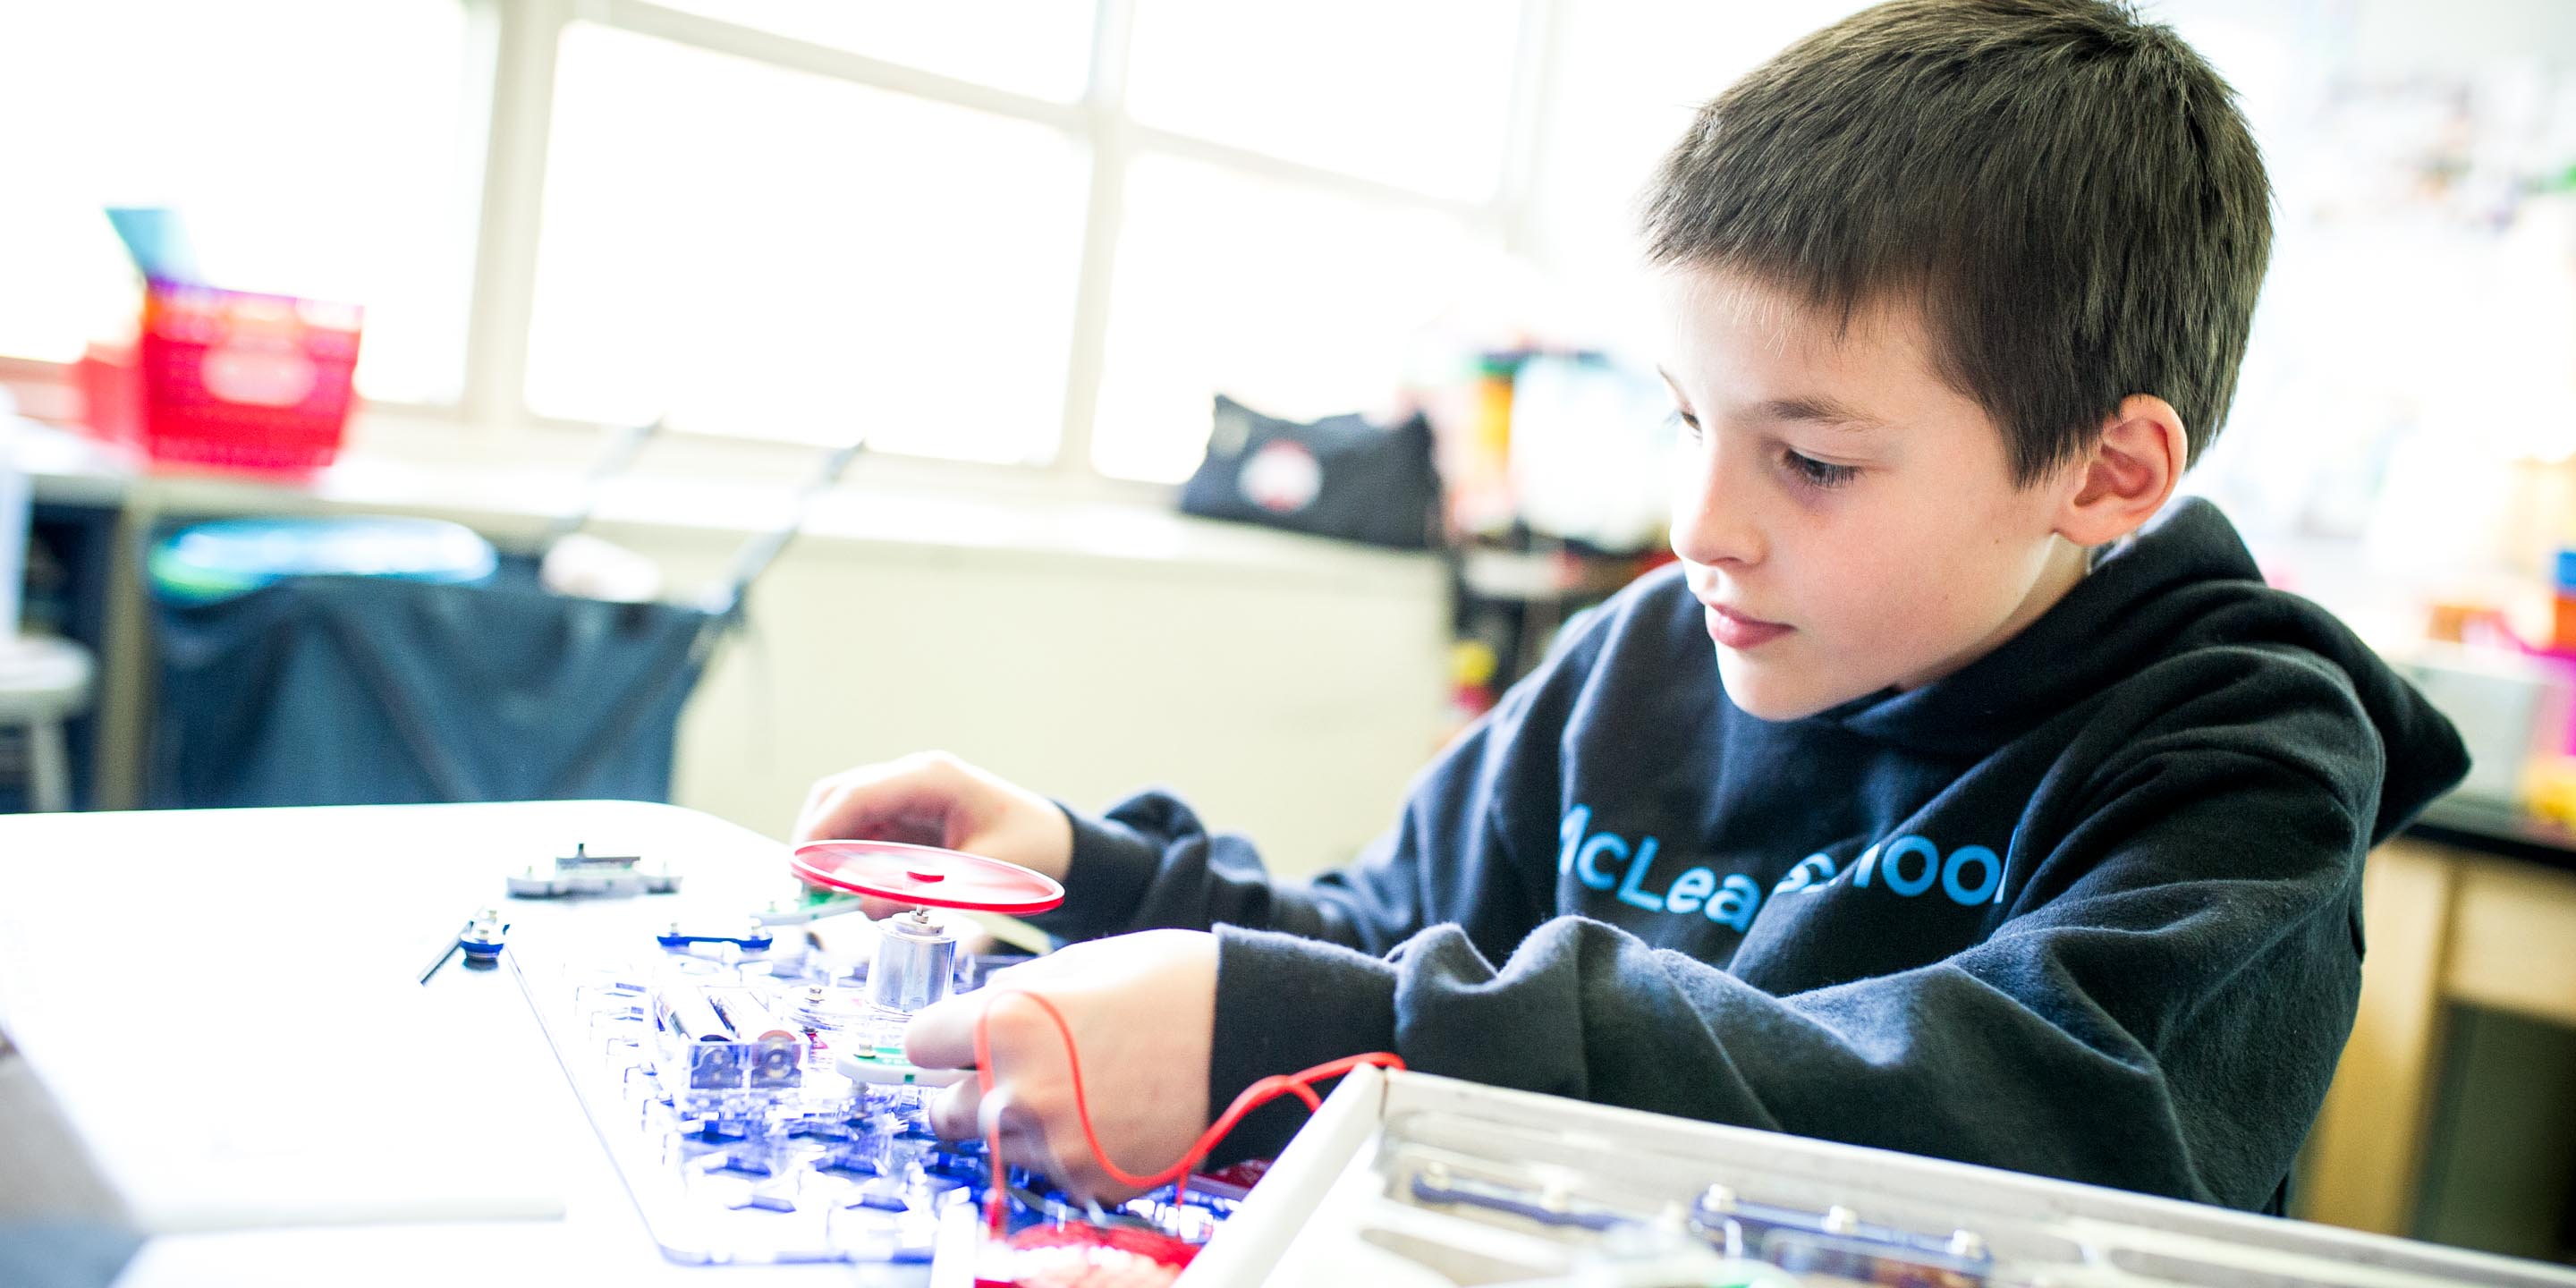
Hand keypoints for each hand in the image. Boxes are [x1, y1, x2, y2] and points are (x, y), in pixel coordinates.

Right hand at [793, 751, 1073, 916]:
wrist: (1055, 839)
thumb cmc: (1028, 846)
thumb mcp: (982, 873)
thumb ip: (922, 889)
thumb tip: (863, 906)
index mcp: (932, 778)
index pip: (858, 795)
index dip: (821, 832)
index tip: (801, 871)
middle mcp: (911, 779)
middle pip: (838, 797)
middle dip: (814, 841)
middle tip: (805, 890)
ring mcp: (905, 796)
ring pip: (843, 816)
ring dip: (828, 854)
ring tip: (828, 897)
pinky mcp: (904, 818)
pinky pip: (861, 835)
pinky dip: (848, 862)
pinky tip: (853, 891)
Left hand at [904, 930, 1216, 1203]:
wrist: (1252, 1031)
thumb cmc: (1175, 983)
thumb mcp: (1081, 959)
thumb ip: (1013, 990)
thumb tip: (971, 1012)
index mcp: (1009, 1023)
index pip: (919, 1044)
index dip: (939, 1036)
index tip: (952, 1038)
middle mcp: (1022, 1090)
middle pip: (942, 1109)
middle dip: (966, 1087)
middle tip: (1010, 1067)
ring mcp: (1057, 1143)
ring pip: (993, 1144)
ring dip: (1013, 1120)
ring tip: (1069, 1086)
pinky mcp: (1091, 1178)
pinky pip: (1047, 1167)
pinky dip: (1062, 1145)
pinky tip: (1102, 1110)